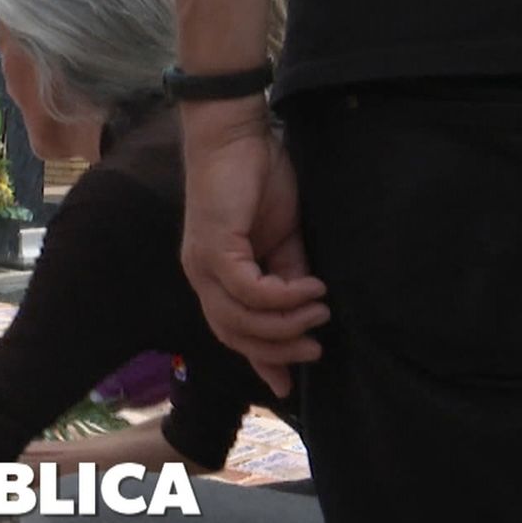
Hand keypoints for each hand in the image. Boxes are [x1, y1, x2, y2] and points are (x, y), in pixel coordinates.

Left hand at [179, 97, 328, 397]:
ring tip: (320, 315)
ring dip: (283, 325)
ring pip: (237, 319)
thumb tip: (308, 314)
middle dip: (276, 350)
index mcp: (216, 277)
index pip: (232, 332)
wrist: (237, 136)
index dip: (261, 359)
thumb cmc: (258, 181)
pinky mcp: (212, 247)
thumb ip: (290, 276)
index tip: (290, 386)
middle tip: (316, 349)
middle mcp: (202, 276)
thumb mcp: (285, 239)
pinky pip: (247, 290)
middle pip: (232, 335)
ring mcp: (202, 263)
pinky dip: (281, 298)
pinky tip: (309, 290)